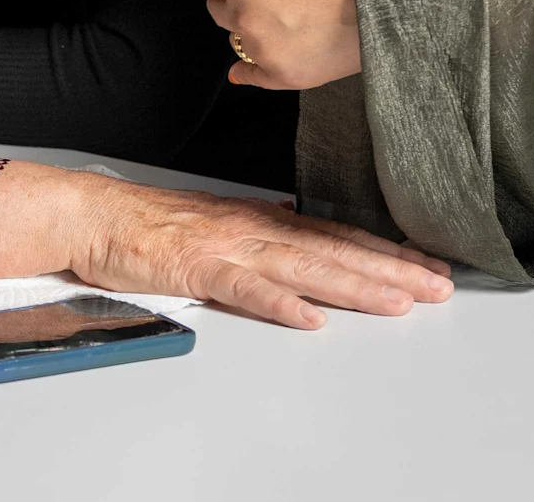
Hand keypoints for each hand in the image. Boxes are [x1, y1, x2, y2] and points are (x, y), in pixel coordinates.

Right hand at [75, 176, 450, 328]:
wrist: (95, 213)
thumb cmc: (150, 223)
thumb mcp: (218, 222)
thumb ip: (259, 230)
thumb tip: (296, 225)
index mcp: (262, 219)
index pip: (336, 236)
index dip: (384, 252)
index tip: (426, 266)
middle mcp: (255, 228)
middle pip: (334, 251)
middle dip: (391, 269)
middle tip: (439, 286)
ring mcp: (228, 247)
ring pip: (303, 267)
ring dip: (354, 285)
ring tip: (397, 302)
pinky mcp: (197, 267)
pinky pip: (244, 289)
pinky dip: (278, 303)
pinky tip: (310, 319)